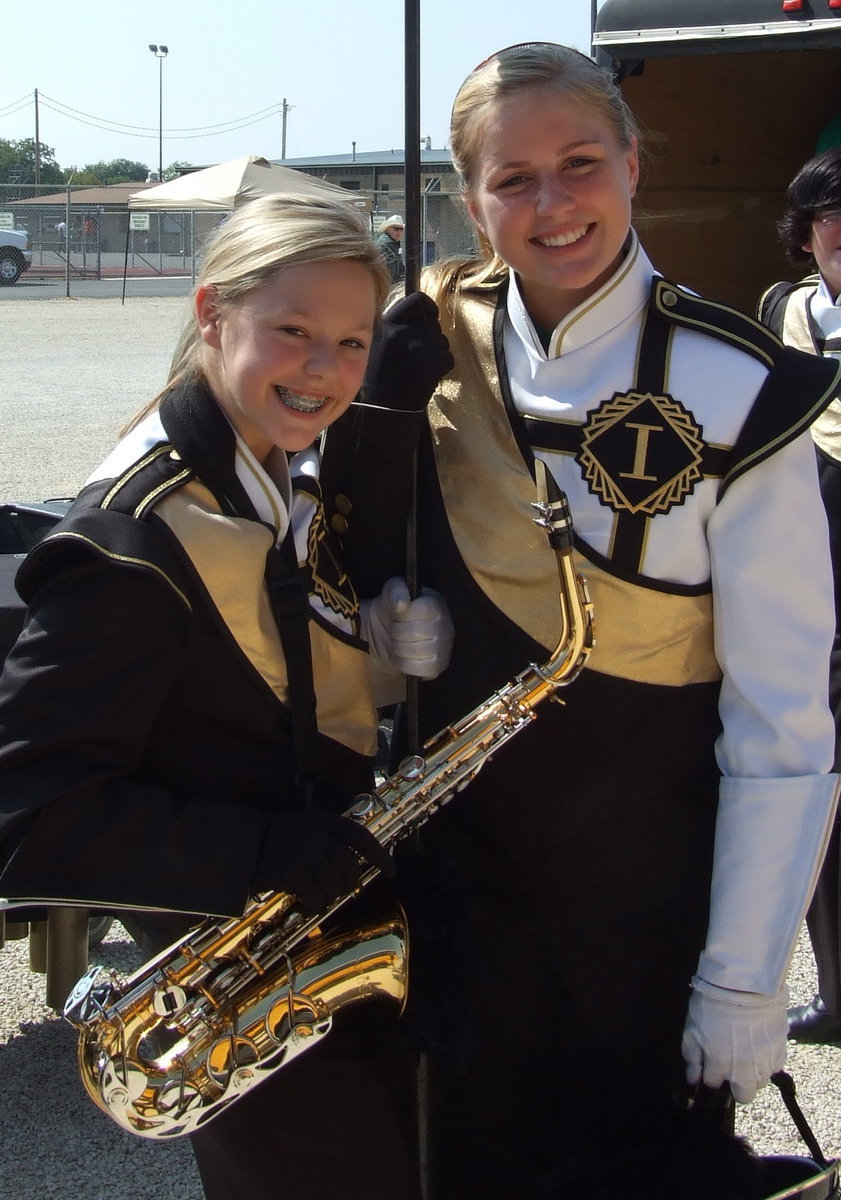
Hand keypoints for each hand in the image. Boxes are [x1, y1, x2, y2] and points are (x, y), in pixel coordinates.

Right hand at [253, 809, 394, 916]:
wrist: (242, 847)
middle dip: (347, 884)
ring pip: (335, 885)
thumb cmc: (278, 842)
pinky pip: (316, 898)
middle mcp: (317, 834)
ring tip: (315, 895)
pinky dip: (314, 907)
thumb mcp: (307, 830)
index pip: (361, 838)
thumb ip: (331, 842)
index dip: (379, 855)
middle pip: (349, 868)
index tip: (392, 872)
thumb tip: (355, 872)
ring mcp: (304, 852)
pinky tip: (306, 906)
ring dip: (328, 896)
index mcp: (324, 821)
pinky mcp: (291, 872)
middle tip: (335, 891)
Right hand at [361, 291, 453, 411]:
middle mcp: (402, 332)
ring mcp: (418, 348)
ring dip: (437, 354)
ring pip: (443, 342)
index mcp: (389, 323)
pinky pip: (448, 358)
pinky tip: (427, 377)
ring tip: (419, 368)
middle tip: (418, 356)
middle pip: (434, 324)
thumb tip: (423, 312)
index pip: (418, 300)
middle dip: (432, 338)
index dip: (429, 309)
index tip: (429, 318)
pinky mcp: (431, 365)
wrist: (383, 408)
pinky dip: (442, 368)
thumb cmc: (382, 375)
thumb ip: (399, 325)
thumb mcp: (381, 341)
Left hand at [363, 577, 453, 677]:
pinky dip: (405, 664)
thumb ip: (396, 591)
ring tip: (398, 642)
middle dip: (396, 632)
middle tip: (395, 630)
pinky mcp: (438, 666)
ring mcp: (445, 648)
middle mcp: (447, 625)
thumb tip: (402, 604)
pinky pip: (420, 669)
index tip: (397, 614)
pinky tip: (403, 656)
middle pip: (415, 632)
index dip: (402, 615)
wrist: (385, 631)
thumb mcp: (390, 592)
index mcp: (438, 603)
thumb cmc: (392, 608)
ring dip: (398, 648)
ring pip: (416, 652)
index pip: (421, 610)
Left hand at [681, 975, 788, 1103]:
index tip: (711, 1064)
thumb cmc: (714, 1001)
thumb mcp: (693, 1026)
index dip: (711, 1074)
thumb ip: (692, 1055)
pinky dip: (768, 1061)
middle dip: (737, 1085)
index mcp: (719, 1063)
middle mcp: (743, 1070)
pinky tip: (761, 1046)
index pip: (713, 1083)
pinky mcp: (781, 1051)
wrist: (745, 984)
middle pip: (744, 1095)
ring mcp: (764, 1062)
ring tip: (747, 1054)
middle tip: (732, 1066)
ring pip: (760, 1083)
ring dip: (753, 1074)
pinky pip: (775, 1067)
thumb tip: (693, 1079)